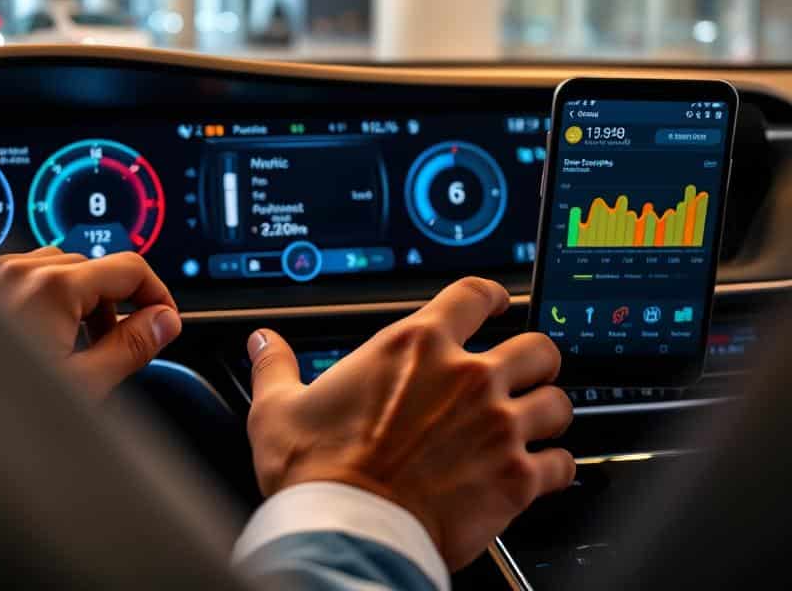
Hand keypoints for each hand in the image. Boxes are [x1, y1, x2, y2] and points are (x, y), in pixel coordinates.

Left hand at [0, 247, 181, 398]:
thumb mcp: (83, 386)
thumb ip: (132, 347)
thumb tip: (165, 321)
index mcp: (52, 288)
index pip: (130, 268)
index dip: (157, 295)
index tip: (164, 322)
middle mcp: (18, 270)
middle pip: (95, 267)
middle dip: (116, 303)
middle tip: (119, 348)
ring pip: (59, 268)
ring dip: (80, 299)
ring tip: (77, 346)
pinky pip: (23, 277)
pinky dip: (45, 299)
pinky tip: (42, 340)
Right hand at [245, 277, 573, 570]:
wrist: (347, 531)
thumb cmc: (316, 471)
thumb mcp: (281, 408)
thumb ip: (276, 367)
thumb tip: (263, 343)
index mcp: (416, 347)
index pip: (474, 294)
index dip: (492, 295)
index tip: (496, 303)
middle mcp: (467, 378)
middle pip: (537, 346)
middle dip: (534, 357)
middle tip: (523, 371)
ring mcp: (498, 425)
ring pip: (558, 402)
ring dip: (548, 411)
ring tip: (536, 422)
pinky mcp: (515, 477)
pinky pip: (562, 464)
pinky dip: (556, 468)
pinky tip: (541, 472)